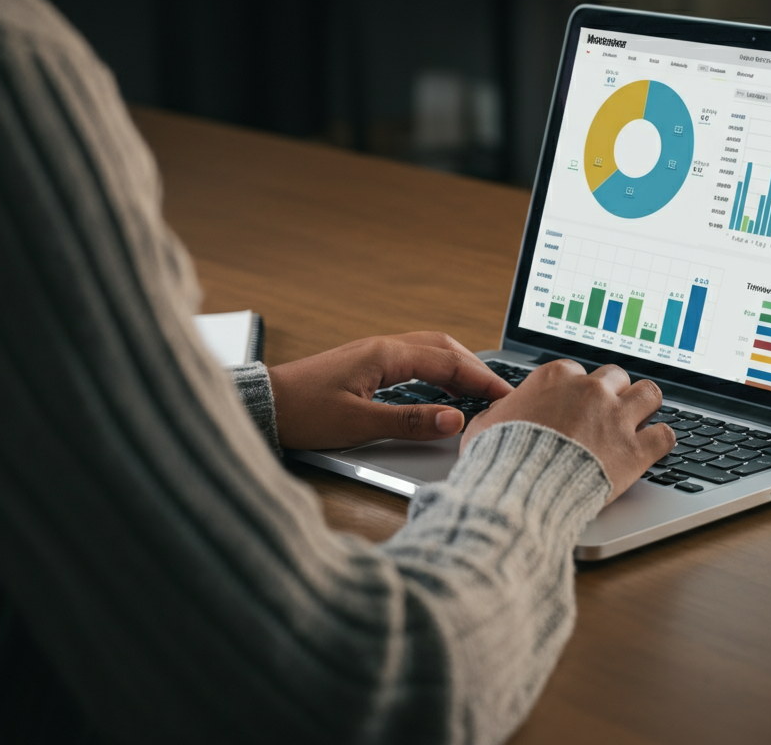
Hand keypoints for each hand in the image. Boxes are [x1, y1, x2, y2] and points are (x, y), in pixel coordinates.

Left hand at [268, 332, 512, 449]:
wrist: (264, 405)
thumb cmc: (302, 412)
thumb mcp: (358, 424)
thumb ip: (409, 422)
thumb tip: (453, 420)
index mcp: (385, 355)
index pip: (447, 362)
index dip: (481, 379)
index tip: (505, 394)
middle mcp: (382, 347)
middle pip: (443, 348)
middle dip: (475, 367)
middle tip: (500, 391)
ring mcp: (373, 353)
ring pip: (429, 349)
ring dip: (457, 365)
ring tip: (478, 388)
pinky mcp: (365, 364)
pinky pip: (414, 358)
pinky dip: (437, 368)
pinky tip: (441, 386)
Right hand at [459, 360, 674, 502]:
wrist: (522, 490)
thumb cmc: (500, 458)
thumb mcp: (486, 424)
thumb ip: (501, 410)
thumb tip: (500, 410)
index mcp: (556, 377)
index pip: (576, 371)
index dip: (575, 389)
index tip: (574, 403)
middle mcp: (591, 390)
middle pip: (616, 376)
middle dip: (612, 392)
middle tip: (608, 411)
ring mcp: (616, 418)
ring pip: (650, 393)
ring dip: (645, 405)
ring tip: (641, 418)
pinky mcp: (636, 450)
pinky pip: (666, 434)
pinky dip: (661, 440)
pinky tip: (654, 446)